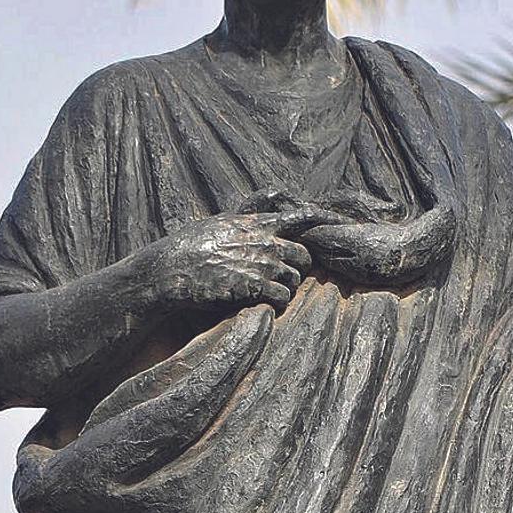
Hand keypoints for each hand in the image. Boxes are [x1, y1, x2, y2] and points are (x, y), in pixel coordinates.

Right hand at [151, 213, 312, 314]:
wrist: (171, 269)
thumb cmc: (189, 246)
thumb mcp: (219, 221)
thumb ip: (245, 218)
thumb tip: (260, 208)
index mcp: (256, 223)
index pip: (301, 217)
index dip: (324, 221)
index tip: (340, 225)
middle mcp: (264, 241)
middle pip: (304, 254)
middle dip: (299, 266)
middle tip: (286, 274)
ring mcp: (261, 265)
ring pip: (295, 278)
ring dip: (287, 287)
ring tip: (269, 291)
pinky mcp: (255, 288)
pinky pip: (283, 298)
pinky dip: (278, 303)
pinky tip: (266, 304)